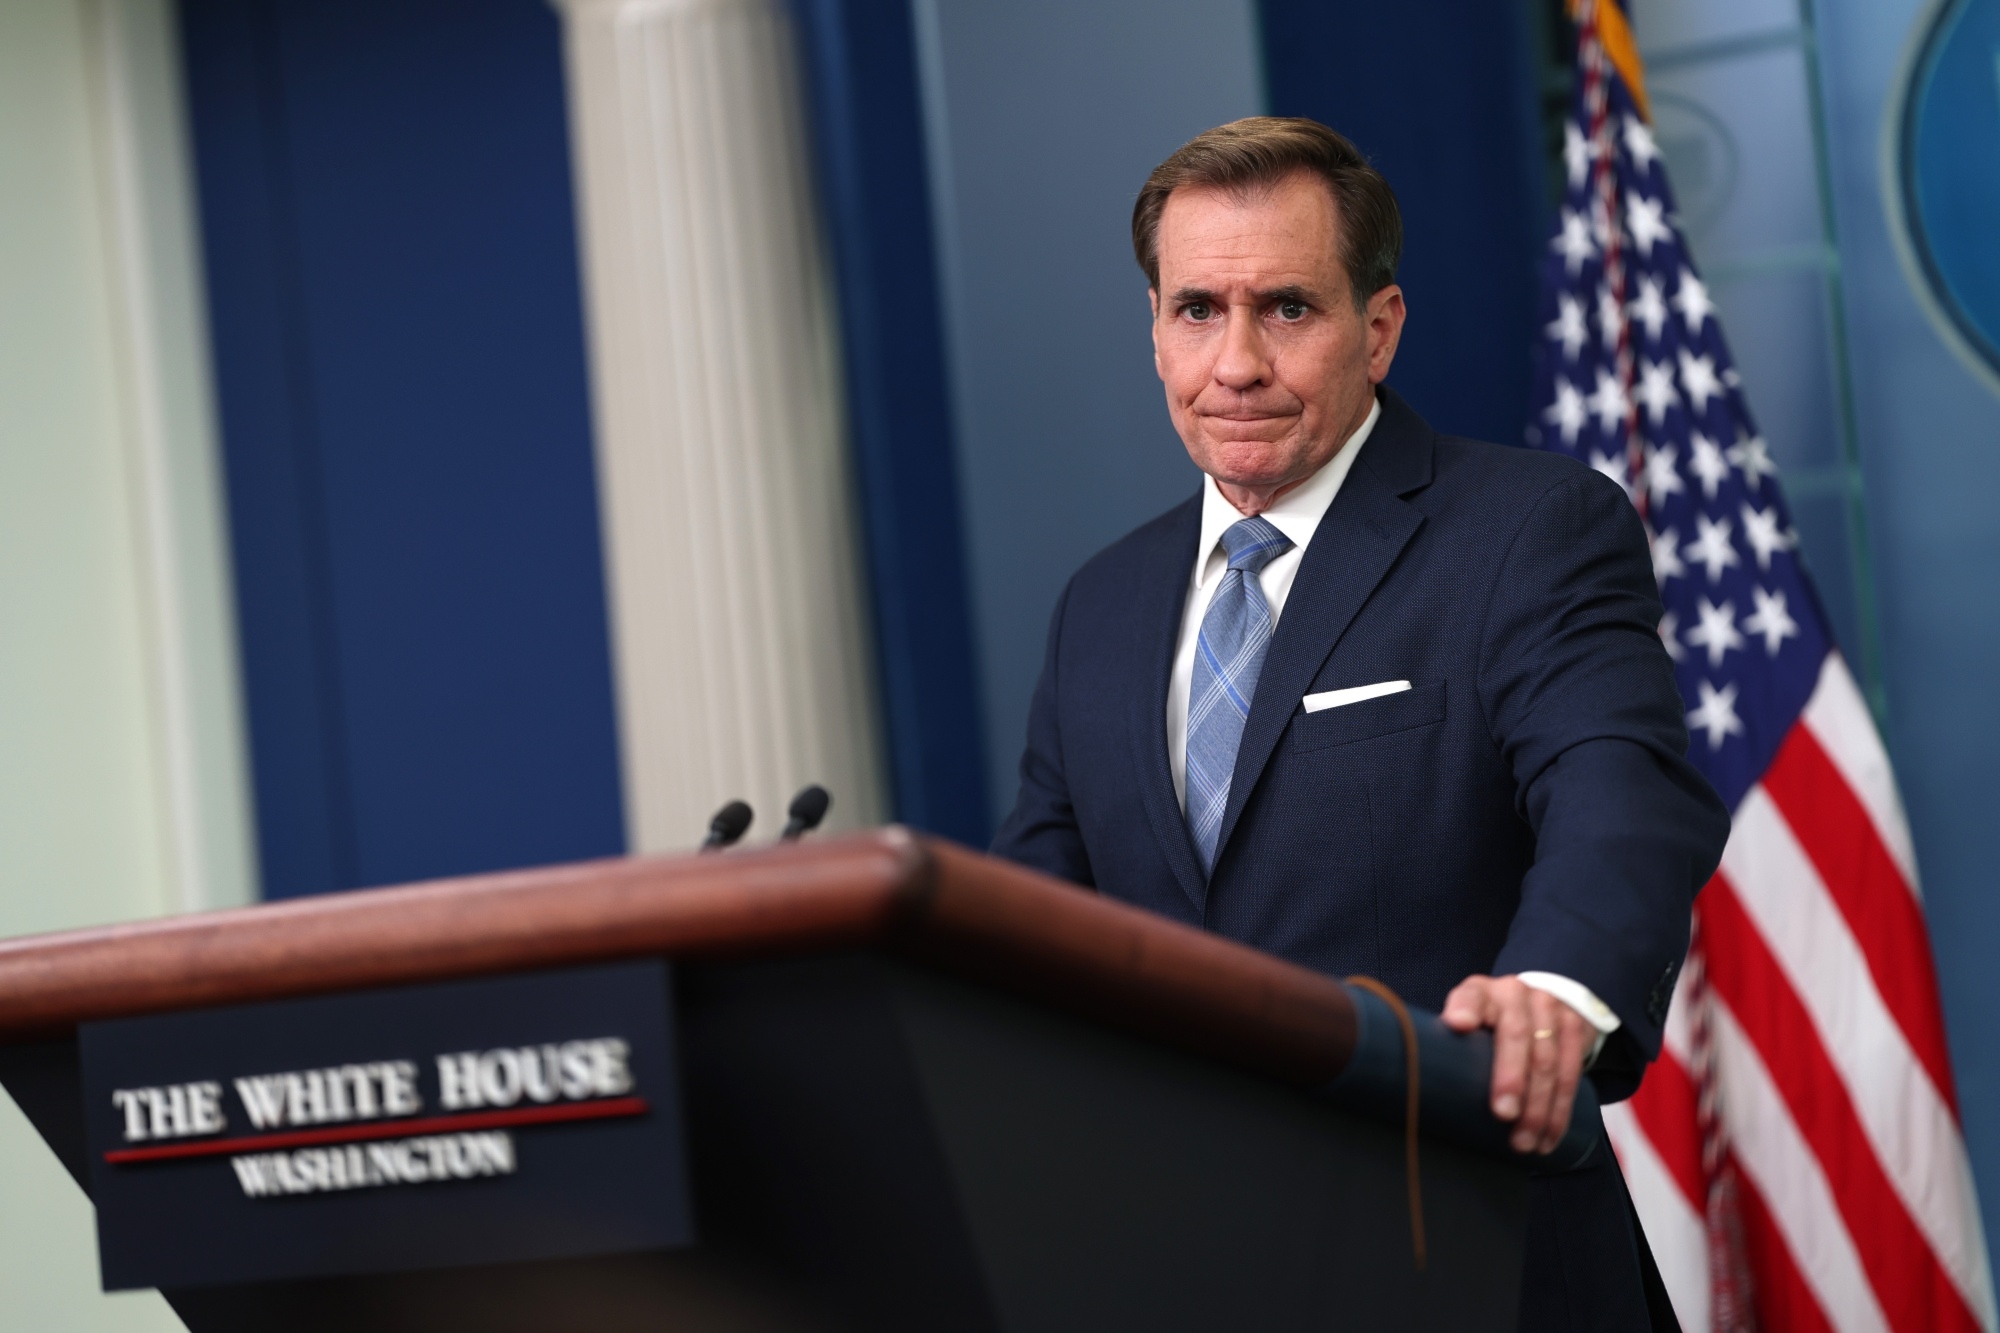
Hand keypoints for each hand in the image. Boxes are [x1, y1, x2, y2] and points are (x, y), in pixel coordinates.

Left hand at [1441, 974, 1593, 1153]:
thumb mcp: (1468, 1025)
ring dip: (1538, 1107)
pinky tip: (1548, 1137)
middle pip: (1517, 1036)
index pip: (1471, 996)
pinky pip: (1571, 1074)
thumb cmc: (1491, 1025)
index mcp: (1481, 992)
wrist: (1540, 1004)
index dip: (1465, 1008)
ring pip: (1548, 1061)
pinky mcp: (1576, 1028)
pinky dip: (1560, 1111)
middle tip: (1503, 1114)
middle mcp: (1516, 994)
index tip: (1458, 1024)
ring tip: (1524, 1141)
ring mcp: (1550, 1008)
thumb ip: (1452, 1045)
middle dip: (1511, 1078)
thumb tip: (1429, 1088)